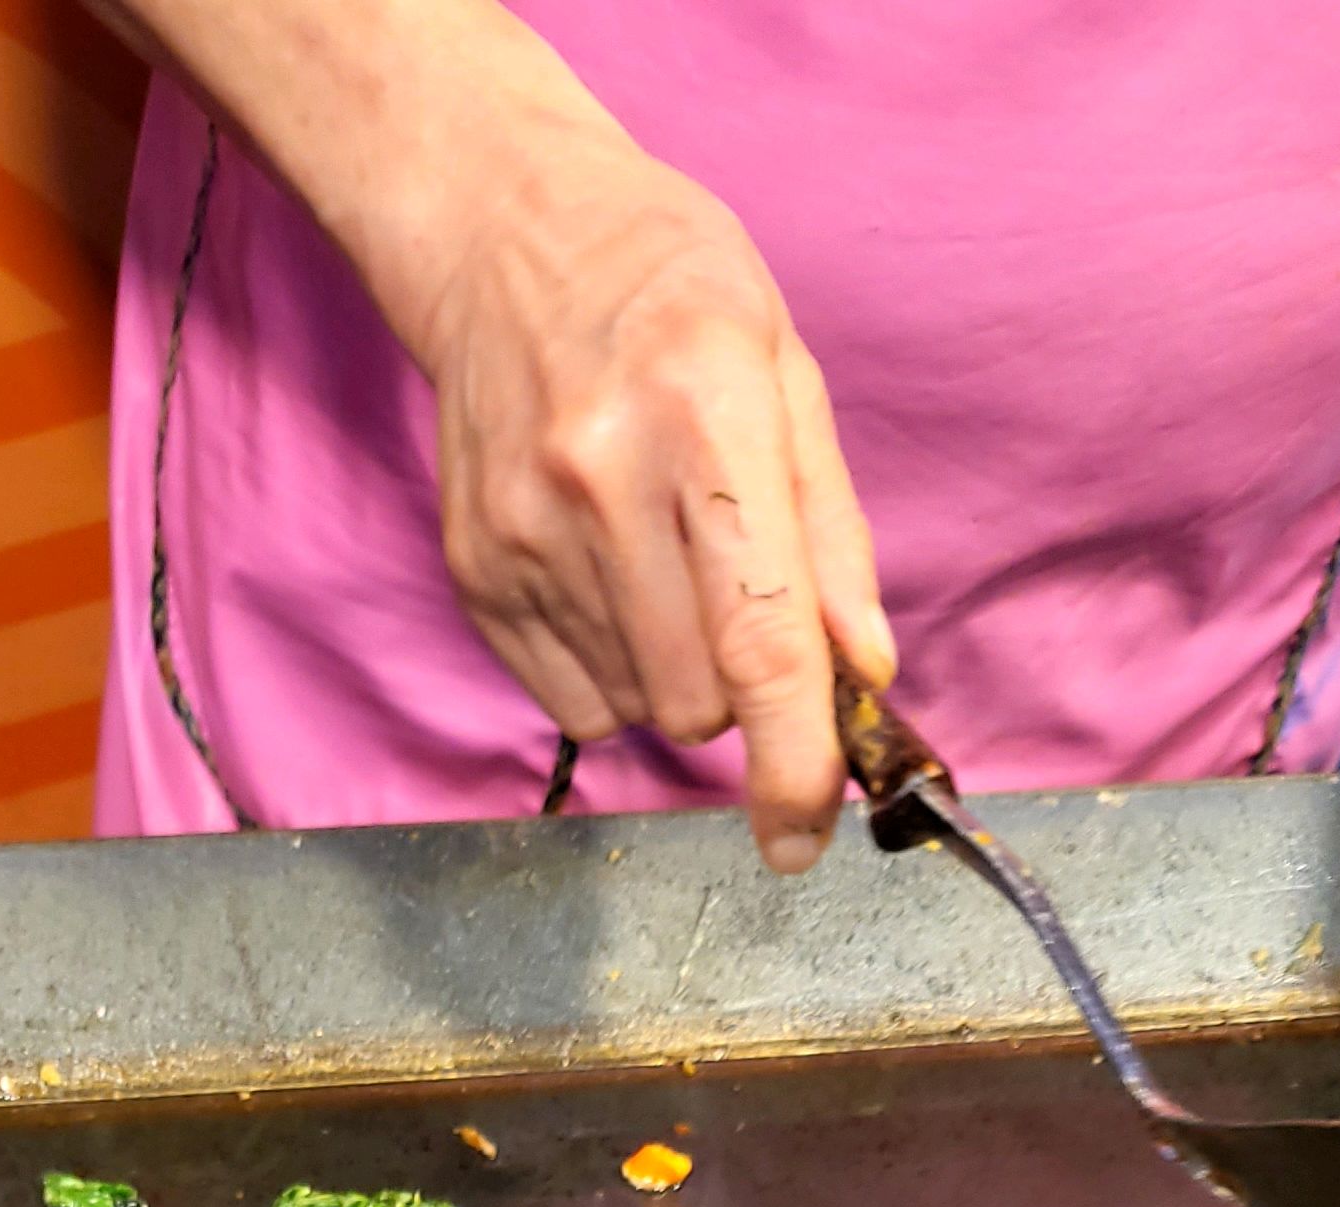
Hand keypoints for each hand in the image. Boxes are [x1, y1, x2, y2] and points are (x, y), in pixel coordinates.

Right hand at [88, 0, 894, 868]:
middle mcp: (601, 482)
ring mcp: (524, 534)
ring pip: (638, 708)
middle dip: (738, 684)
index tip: (803, 834)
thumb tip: (863, 675)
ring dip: (673, 674)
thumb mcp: (785, 373)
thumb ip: (831, 535)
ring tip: (660, 564)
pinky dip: (611, 674)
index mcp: (704, 421)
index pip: (758, 638)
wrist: (508, 239)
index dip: (791, 759)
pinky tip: (607, 581)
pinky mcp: (476, 573)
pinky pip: (573, 702)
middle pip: (698, 698)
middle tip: (730, 592)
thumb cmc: (671, 295)